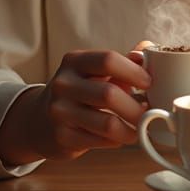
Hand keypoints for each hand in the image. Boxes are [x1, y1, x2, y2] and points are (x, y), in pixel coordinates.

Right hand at [0, 46, 150, 165]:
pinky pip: (101, 141)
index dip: (134, 71)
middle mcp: (63, 84)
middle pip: (109, 94)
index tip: (149, 83)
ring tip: (141, 126)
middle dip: (136, 106)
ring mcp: (60, 112)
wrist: (39, 120)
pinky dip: (118, 140)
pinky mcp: (62, 137)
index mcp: (74, 61)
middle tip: (150, 112)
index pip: (108, 60)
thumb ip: (123, 59)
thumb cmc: (79, 90)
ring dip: (132, 128)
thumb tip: (148, 49)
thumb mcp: (94, 69)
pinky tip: (122, 135)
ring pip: (107, 123)